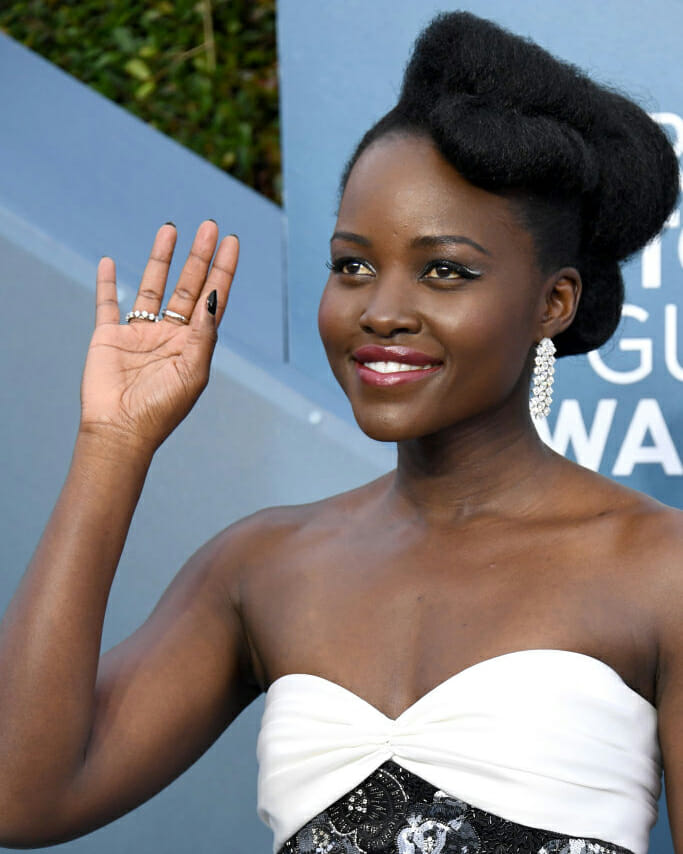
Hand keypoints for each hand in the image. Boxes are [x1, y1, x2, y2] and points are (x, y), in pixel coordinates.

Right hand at [79, 221, 237, 453]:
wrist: (120, 431)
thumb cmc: (162, 409)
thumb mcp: (192, 373)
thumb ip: (203, 335)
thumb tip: (212, 296)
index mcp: (193, 344)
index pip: (212, 299)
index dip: (223, 270)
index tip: (232, 242)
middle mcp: (169, 334)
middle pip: (187, 286)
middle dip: (198, 256)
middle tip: (209, 226)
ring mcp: (139, 334)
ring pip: (152, 286)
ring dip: (161, 258)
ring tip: (170, 229)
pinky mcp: (109, 337)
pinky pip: (107, 304)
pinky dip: (107, 283)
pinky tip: (110, 262)